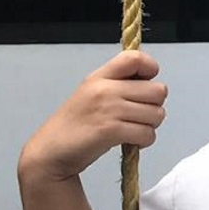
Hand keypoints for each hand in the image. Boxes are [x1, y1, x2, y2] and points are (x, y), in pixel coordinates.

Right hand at [18, 51, 167, 184]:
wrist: (50, 151)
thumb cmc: (74, 125)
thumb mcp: (92, 94)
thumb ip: (118, 85)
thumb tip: (151, 84)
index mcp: (100, 77)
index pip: (135, 58)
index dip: (150, 69)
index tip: (145, 84)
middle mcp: (104, 89)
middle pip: (158, 90)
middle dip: (154, 106)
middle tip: (138, 116)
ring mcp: (108, 109)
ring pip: (157, 114)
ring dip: (150, 126)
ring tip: (131, 129)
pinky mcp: (111, 130)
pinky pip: (147, 134)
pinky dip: (144, 141)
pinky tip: (130, 141)